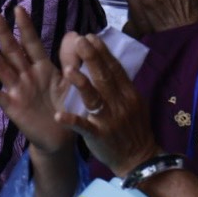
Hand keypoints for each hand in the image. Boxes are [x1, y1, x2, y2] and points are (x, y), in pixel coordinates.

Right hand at [0, 7, 74, 155]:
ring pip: (2, 68)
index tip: (18, 8)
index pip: (32, 43)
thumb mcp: (72, 81)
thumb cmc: (66, 105)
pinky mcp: (12, 106)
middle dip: (3, 33)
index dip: (26, 27)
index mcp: (42, 66)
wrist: (61, 136)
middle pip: (13, 50)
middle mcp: (27, 74)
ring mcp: (17, 89)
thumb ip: (73, 60)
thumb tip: (77, 34)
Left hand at [55, 33, 159, 176]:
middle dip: (92, 58)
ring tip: (68, 70)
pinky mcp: (99, 136)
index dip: (102, 52)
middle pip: (105, 77)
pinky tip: (58, 115)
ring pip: (94, 99)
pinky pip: (84, 127)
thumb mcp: (134, 102)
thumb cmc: (133, 127)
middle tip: (80, 40)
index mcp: (129, 93)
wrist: (139, 160)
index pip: (115, 68)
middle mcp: (120, 104)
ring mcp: (109, 120)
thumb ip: (120, 82)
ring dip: (81, 84)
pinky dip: (71, 120)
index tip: (90, 36)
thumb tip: (108, 58)